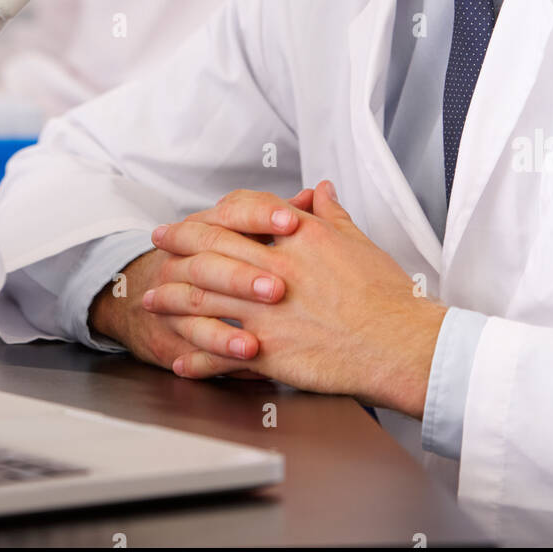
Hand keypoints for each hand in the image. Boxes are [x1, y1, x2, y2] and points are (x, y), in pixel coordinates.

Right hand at [88, 188, 313, 378]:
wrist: (164, 298)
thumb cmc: (226, 262)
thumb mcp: (255, 237)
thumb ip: (286, 217)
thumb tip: (319, 194)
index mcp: (211, 223)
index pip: (233, 209)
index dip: (261, 214)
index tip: (293, 221)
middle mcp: (188, 253)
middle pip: (212, 253)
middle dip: (244, 272)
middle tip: (279, 289)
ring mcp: (176, 289)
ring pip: (199, 298)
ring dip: (230, 317)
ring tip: (259, 335)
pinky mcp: (174, 327)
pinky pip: (194, 337)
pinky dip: (219, 346)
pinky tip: (247, 351)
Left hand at [145, 181, 447, 416]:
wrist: (400, 342)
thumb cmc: (387, 296)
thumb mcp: (358, 242)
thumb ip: (332, 215)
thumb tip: (320, 190)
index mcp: (298, 236)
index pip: (242, 210)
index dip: (213, 212)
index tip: (196, 217)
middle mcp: (276, 268)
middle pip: (210, 248)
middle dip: (177, 244)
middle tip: (157, 244)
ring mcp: (267, 310)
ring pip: (204, 298)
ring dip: (172, 299)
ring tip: (152, 300)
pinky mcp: (269, 351)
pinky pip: (220, 355)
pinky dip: (196, 359)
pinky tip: (180, 361)